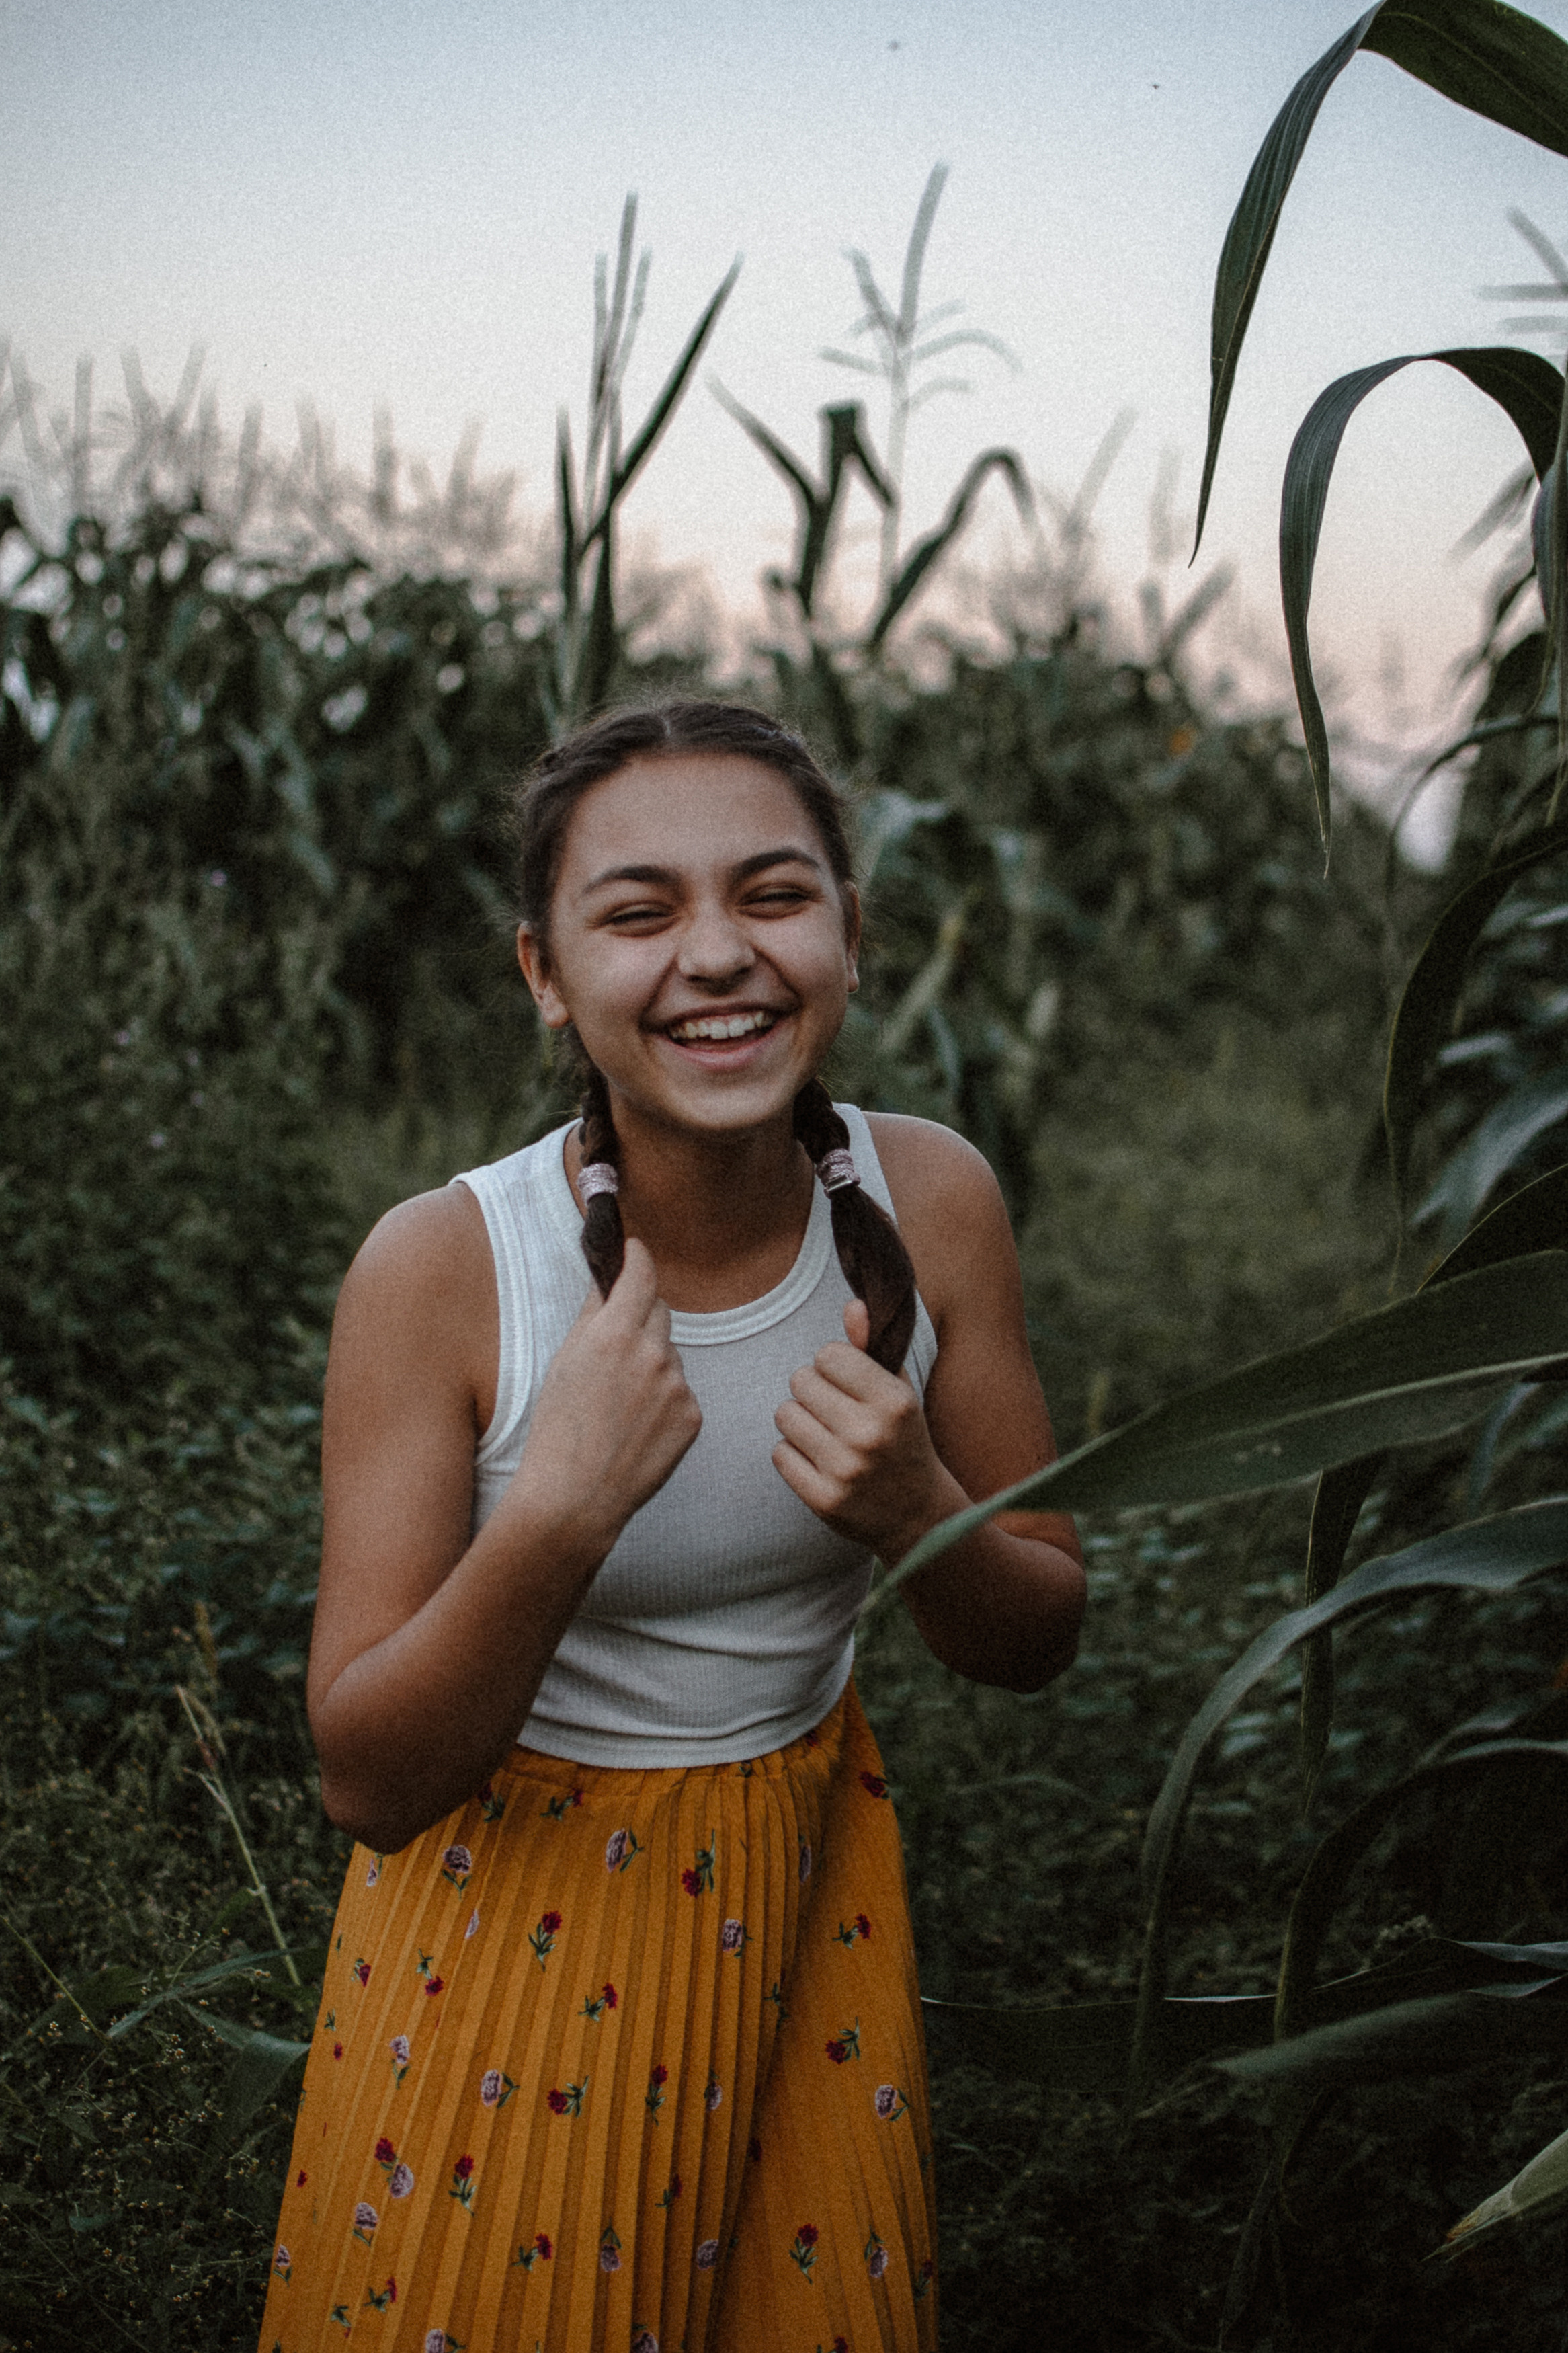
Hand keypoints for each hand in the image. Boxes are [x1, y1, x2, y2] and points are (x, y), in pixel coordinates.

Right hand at [508, 1240, 701, 1550]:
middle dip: (641, 1318)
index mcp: (613, 1333)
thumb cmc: (558, 1429)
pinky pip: (681, 1390)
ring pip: (670, 1354)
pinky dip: (664, 1400)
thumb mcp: (563, 1361)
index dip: (638, 1258)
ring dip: (652, 1364)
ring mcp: (678, 1386)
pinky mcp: (692, 1416)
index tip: (635, 1252)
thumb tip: (609, 1279)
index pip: (641, 1273)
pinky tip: (637, 1426)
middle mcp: (652, 1353)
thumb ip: (593, 1314)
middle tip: (615, 1347)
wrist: (575, 1497)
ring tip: (619, 1404)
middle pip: (660, 1311)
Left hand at [772, 1299, 957, 1560]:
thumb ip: (872, 1347)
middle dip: (813, 1391)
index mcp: (893, 1402)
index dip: (833, 1365)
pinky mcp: (823, 1499)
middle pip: (800, 1380)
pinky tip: (819, 1461)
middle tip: (835, 1411)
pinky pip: (779, 1453)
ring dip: (799, 1421)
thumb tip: (852, 1305)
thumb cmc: (903, 1440)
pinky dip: (793, 1454)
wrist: (918, 1515)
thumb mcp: (899, 1392)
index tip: (847, 1383)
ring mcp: (845, 1470)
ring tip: (825, 1434)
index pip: (828, 1354)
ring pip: (785, 1414)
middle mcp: (869, 1434)